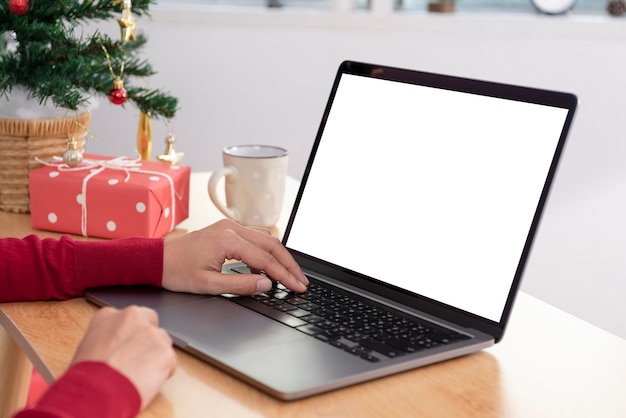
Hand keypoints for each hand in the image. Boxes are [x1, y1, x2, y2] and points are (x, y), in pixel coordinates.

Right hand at [71, 306, 176, 410]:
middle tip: (139, 357)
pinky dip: (163, 372)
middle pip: (150, 321)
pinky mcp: (165, 351)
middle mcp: (132, 317)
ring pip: (163, 341)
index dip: (129, 334)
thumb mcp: (87, 347)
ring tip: (139, 374)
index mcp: (109, 315)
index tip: (127, 346)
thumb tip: (116, 347)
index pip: (128, 318)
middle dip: (148, 337)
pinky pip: (170, 361)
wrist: (94, 393)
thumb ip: (107, 339)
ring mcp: (151, 333)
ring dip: (156, 355)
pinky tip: (146, 382)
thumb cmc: (84, 377)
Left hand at [162, 219, 308, 294]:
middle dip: (289, 264)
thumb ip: (241, 284)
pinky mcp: (228, 230)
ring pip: (266, 238)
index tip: (298, 286)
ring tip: (291, 275)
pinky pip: (256, 237)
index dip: (285, 275)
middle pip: (272, 244)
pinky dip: (267, 251)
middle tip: (302, 281)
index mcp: (228, 240)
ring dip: (280, 256)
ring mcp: (230, 227)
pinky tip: (268, 268)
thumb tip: (267, 284)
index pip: (266, 258)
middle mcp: (232, 229)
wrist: (156, 259)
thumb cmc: (177, 272)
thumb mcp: (209, 284)